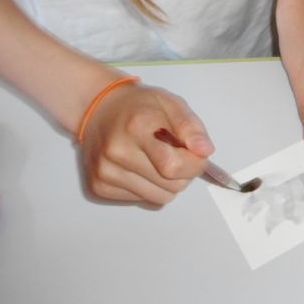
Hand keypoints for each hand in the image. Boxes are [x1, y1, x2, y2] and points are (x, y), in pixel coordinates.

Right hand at [79, 83, 213, 204]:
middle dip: (184, 173)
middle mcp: (117, 151)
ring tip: (158, 160)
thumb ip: (191, 127)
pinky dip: (150, 187)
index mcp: (137, 126)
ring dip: (169, 183)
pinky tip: (140, 167)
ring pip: (160, 197)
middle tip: (176, 154)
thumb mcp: (171, 103)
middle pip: (171, 185)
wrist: (98, 110)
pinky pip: (143, 200)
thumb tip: (205, 151)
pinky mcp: (99, 187)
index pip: (174, 165)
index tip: (198, 155)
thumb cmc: (139, 106)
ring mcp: (105, 172)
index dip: (195, 164)